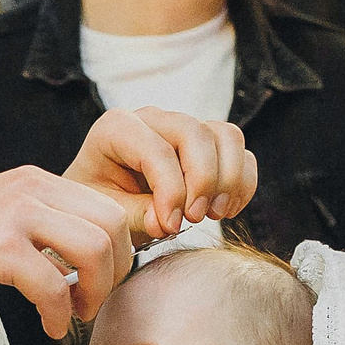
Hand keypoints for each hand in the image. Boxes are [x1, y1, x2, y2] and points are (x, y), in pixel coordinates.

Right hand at [0, 165, 131, 337]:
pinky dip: (60, 315)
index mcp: (34, 181)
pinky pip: (54, 286)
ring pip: (94, 249)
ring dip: (95, 291)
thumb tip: (83, 259)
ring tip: (74, 313)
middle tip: (92, 300)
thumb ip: (41, 228)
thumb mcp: (0, 220)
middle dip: (116, 270)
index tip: (100, 281)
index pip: (106, 207)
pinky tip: (49, 327)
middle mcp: (28, 189)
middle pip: (112, 224)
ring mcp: (13, 215)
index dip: (118, 250)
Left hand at [65, 109, 257, 243]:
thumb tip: (167, 221)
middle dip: (203, 180)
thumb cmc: (102, 203)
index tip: (171, 226)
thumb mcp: (108, 213)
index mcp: (117, 128)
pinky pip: (239, 150)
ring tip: (213, 215)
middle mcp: (153, 118)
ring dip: (229, 179)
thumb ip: (135, 215)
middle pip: (196, 132)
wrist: (108, 199)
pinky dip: (242, 181)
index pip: (156, 150)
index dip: (171, 191)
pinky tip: (225, 210)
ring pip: (226, 136)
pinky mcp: (207, 142)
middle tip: (194, 219)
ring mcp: (183, 126)